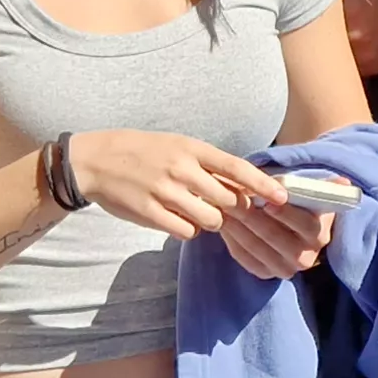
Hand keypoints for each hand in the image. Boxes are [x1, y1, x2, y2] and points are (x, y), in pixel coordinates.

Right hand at [65, 130, 279, 238]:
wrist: (95, 161)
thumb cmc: (142, 151)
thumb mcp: (177, 146)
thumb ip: (207, 164)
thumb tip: (242, 184)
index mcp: (191, 149)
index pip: (236, 168)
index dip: (262, 184)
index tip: (283, 196)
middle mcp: (181, 169)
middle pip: (228, 200)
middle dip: (233, 208)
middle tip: (222, 206)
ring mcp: (165, 192)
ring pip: (211, 220)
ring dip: (210, 221)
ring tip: (193, 210)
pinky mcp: (150, 213)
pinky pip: (186, 232)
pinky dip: (188, 230)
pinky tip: (176, 219)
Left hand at [217, 195, 338, 281]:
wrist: (296, 231)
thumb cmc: (304, 206)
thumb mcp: (317, 196)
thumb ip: (327, 187)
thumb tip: (344, 182)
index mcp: (320, 235)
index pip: (303, 225)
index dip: (285, 213)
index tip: (266, 199)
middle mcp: (305, 257)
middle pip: (273, 235)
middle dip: (251, 214)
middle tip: (231, 196)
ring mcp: (284, 268)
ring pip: (255, 246)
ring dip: (236, 225)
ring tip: (222, 205)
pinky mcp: (265, 274)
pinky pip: (244, 257)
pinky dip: (231, 238)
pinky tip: (221, 221)